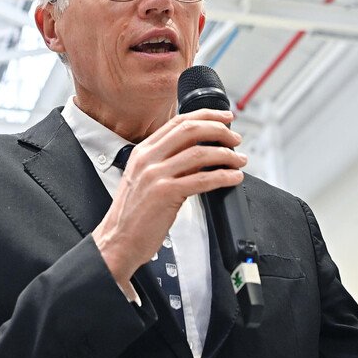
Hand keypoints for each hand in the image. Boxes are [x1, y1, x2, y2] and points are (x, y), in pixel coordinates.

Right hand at [93, 109, 246, 286]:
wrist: (117, 241)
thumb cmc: (133, 215)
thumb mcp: (145, 179)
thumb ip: (168, 163)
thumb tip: (200, 153)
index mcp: (143, 151)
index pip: (178, 122)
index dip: (206, 116)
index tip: (224, 117)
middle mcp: (148, 159)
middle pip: (190, 130)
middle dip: (220, 130)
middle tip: (235, 139)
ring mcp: (155, 175)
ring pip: (199, 153)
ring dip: (226, 154)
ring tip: (239, 160)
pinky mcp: (165, 194)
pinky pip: (202, 180)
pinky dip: (223, 176)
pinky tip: (233, 178)